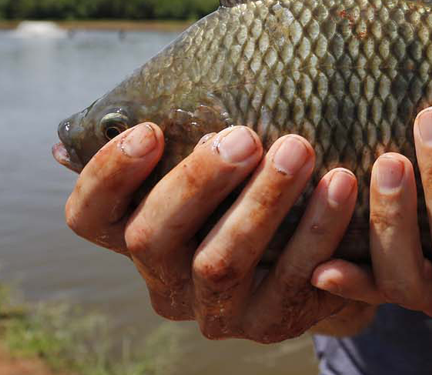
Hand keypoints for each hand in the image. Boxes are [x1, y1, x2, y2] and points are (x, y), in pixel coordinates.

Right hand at [64, 123, 359, 342]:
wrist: (332, 247)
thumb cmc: (258, 182)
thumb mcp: (223, 164)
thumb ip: (188, 136)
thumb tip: (126, 106)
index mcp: (135, 234)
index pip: (89, 218)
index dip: (109, 176)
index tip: (150, 130)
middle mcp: (165, 281)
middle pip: (152, 239)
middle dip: (197, 182)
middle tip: (244, 136)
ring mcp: (214, 312)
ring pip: (220, 263)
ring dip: (261, 202)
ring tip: (298, 149)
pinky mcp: (270, 324)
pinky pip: (292, 281)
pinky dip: (318, 229)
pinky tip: (341, 184)